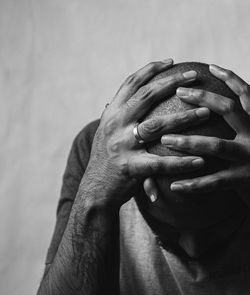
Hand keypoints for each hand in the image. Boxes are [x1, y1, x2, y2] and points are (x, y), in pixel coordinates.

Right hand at [84, 59, 205, 207]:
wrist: (94, 190)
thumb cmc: (104, 160)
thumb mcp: (102, 134)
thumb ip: (109, 117)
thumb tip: (109, 101)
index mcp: (111, 114)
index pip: (130, 84)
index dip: (150, 70)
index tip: (170, 61)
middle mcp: (115, 125)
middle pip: (146, 96)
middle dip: (172, 82)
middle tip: (195, 76)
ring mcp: (121, 145)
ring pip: (157, 125)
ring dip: (184, 118)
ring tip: (206, 112)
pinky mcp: (129, 167)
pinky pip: (160, 163)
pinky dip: (181, 162)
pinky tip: (199, 160)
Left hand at [160, 64, 249, 205]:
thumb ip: (241, 123)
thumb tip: (212, 108)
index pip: (245, 94)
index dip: (230, 78)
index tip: (209, 67)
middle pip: (229, 110)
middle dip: (203, 98)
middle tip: (179, 93)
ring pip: (216, 145)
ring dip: (188, 140)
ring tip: (166, 139)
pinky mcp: (244, 180)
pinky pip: (214, 182)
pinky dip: (193, 183)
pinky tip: (174, 185)